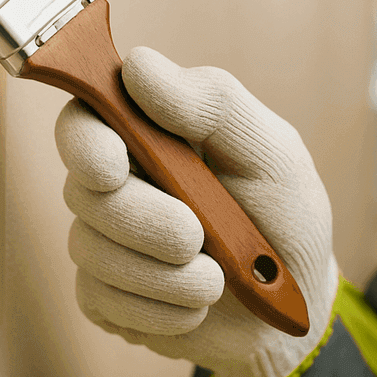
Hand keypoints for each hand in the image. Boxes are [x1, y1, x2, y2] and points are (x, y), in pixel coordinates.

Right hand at [54, 46, 338, 376]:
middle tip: (195, 236)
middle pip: (83, 191)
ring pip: (93, 251)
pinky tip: (196, 307)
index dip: (86, 142)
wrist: (293, 308)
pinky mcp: (104, 294)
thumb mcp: (272, 154)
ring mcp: (105, 239)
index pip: (86, 118)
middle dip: (144, 220)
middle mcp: (117, 180)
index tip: (113, 166)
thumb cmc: (284, 217)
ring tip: (217, 280)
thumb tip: (139, 66)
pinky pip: (101, 300)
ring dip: (164, 274)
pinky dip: (160, 310)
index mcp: (150, 132)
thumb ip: (214, 104)